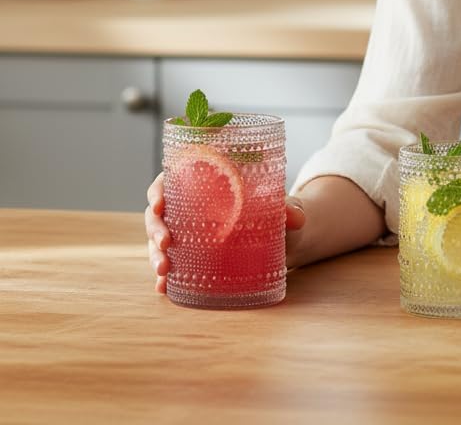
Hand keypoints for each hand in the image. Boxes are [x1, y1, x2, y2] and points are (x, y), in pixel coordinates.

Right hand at [144, 173, 307, 293]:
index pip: (172, 180)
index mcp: (206, 182)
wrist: (285, 238)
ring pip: (160, 240)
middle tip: (165, 243)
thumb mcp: (282, 208)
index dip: (159, 189)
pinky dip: (165, 276)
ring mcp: (189, 233)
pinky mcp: (193, 257)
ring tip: (163, 271)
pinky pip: (172, 264)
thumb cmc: (278, 213)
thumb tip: (297, 218)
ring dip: (155, 254)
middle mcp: (191, 207)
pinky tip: (163, 287)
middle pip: (160, 213)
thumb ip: (288, 209)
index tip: (159, 203)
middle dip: (155, 228)